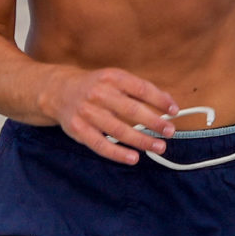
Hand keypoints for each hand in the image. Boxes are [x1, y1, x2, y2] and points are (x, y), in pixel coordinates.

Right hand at [48, 67, 176, 164]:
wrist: (60, 91)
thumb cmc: (95, 87)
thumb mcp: (115, 79)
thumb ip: (140, 90)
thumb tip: (168, 103)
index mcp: (111, 78)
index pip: (141, 89)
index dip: (160, 100)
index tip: (174, 111)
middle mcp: (98, 93)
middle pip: (131, 110)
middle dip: (154, 123)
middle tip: (170, 132)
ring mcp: (87, 112)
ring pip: (118, 130)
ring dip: (141, 140)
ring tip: (159, 147)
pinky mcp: (78, 129)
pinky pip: (100, 145)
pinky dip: (118, 153)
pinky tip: (133, 158)